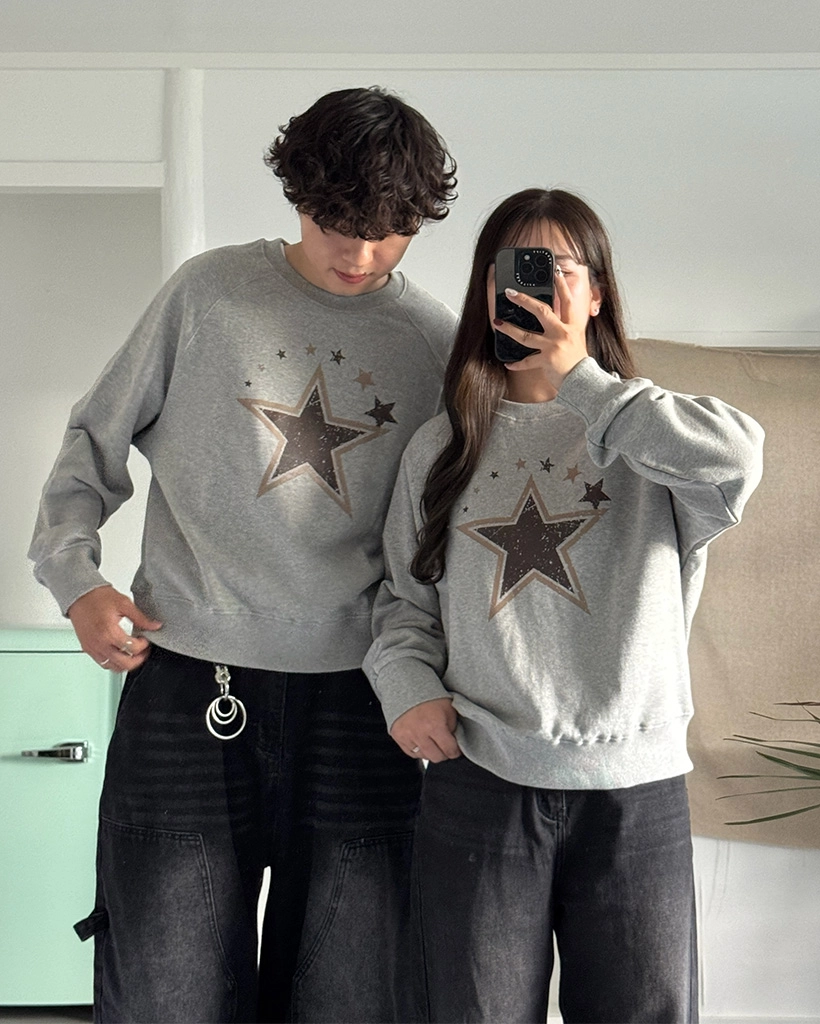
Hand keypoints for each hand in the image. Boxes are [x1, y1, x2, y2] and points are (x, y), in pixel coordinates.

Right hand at [67, 586, 161, 671]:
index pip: (132, 648)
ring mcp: (92, 648)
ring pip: (113, 667)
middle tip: (143, 650)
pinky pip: (103, 663)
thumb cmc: (98, 597)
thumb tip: (155, 626)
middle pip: (124, 663)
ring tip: (133, 653)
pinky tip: (120, 654)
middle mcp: (99, 643)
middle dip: (139, 659)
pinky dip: (114, 662)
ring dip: (127, 663)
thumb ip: (141, 618)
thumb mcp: (124, 603)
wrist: (80, 596)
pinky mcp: (88, 649)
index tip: (146, 639)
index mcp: (109, 632)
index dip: (144, 645)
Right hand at [390, 697, 461, 762]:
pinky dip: (418, 750)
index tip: (456, 750)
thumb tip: (456, 742)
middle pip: (437, 757)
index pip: (449, 750)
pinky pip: (411, 753)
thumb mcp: (448, 709)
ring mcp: (407, 736)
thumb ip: (453, 728)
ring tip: (433, 741)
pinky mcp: (398, 737)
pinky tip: (422, 740)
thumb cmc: (430, 697)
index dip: (456, 751)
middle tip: (445, 746)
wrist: (408, 688)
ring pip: (423, 756)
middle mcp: (420, 733)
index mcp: (435, 725)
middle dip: (444, 753)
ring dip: (430, 751)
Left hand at [493, 267, 589, 387]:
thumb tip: (551, 321)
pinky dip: (516, 363)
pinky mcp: (546, 360)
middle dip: (525, 300)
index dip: (562, 286)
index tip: (555, 273)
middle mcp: (563, 333)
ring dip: (509, 329)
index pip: (567, 302)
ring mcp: (554, 346)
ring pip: (526, 335)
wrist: (584, 381)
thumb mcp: (576, 341)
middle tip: (511, 293)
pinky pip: (527, 361)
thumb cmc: (578, 363)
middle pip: (541, 311)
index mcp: (572, 327)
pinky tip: (508, 363)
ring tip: (498, 323)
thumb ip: (565, 330)